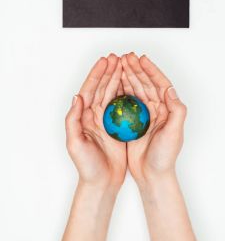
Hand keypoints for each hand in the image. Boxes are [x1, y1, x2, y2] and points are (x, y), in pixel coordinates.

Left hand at [65, 54, 126, 190]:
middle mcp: (95, 115)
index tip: (106, 61)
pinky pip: (125, 106)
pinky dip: (129, 94)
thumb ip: (73, 121)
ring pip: (114, 94)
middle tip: (119, 57)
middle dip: (110, 71)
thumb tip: (77, 98)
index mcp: (84, 116)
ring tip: (127, 65)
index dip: (97, 74)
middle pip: (103, 87)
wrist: (102, 183)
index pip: (90, 90)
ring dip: (119, 79)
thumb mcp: (75, 144)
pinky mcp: (119, 127)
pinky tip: (135, 85)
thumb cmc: (87, 167)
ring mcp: (108, 120)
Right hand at [120, 52, 186, 185]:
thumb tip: (171, 90)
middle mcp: (156, 109)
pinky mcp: (132, 122)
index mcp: (167, 109)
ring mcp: (143, 115)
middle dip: (135, 69)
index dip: (150, 70)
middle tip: (125, 57)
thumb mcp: (174, 134)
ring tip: (118, 65)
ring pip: (134, 91)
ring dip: (126, 77)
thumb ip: (177, 112)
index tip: (141, 59)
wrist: (152, 175)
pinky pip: (125, 103)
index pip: (160, 84)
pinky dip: (119, 92)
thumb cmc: (165, 157)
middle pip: (145, 84)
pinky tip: (112, 84)